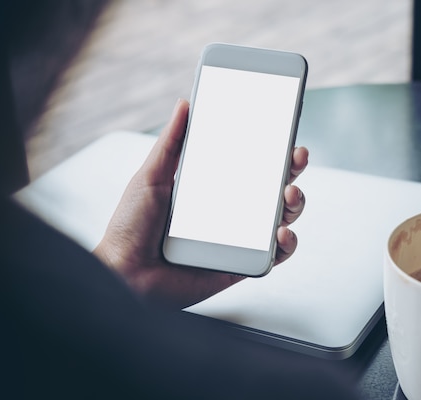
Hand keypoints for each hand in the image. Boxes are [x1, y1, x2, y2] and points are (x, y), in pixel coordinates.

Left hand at [93, 99, 307, 308]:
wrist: (125, 274)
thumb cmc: (131, 228)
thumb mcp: (150, 177)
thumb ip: (171, 143)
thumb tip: (184, 105)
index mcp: (213, 188)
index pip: (250, 164)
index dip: (270, 149)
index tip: (283, 131)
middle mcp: (231, 211)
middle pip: (272, 187)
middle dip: (291, 169)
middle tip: (296, 156)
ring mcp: (239, 237)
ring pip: (281, 217)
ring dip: (294, 202)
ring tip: (289, 194)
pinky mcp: (242, 264)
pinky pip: (275, 255)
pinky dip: (287, 243)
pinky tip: (281, 232)